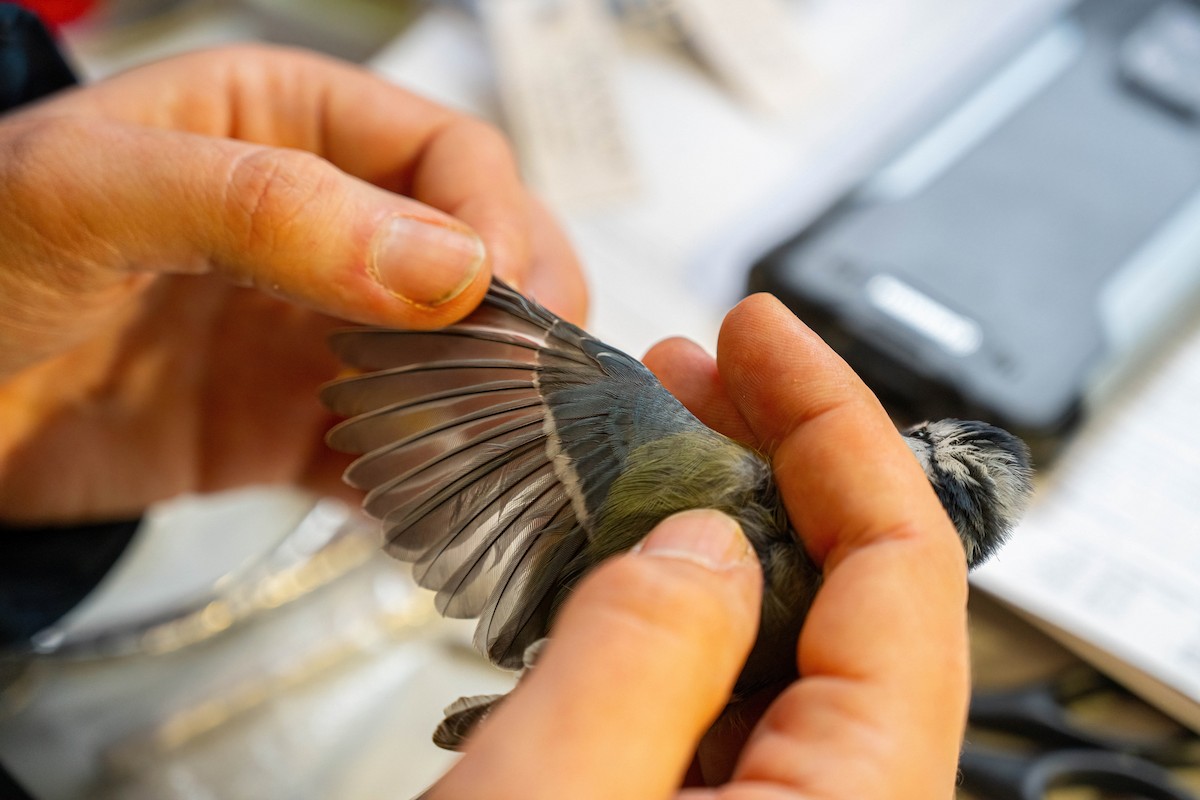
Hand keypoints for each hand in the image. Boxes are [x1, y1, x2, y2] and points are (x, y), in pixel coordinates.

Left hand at [0, 45, 585, 522]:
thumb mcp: (94, 194)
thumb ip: (271, 210)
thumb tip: (453, 270)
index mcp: (289, 125)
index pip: (451, 157)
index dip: (498, 222)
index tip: (506, 302)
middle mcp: (326, 226)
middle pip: (481, 259)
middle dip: (520, 321)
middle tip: (529, 387)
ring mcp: (316, 331)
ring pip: (455, 359)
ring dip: (489, 407)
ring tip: (498, 456)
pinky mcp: (296, 427)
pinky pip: (396, 449)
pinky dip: (430, 480)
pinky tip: (438, 506)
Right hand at [425, 295, 968, 798]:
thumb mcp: (555, 796)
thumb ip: (645, 651)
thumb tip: (702, 535)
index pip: (905, 566)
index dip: (835, 419)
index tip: (761, 332)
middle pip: (859, 589)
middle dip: (775, 454)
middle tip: (701, 369)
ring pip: (789, 638)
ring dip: (723, 526)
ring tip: (647, 446)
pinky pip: (730, 693)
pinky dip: (683, 609)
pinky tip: (623, 563)